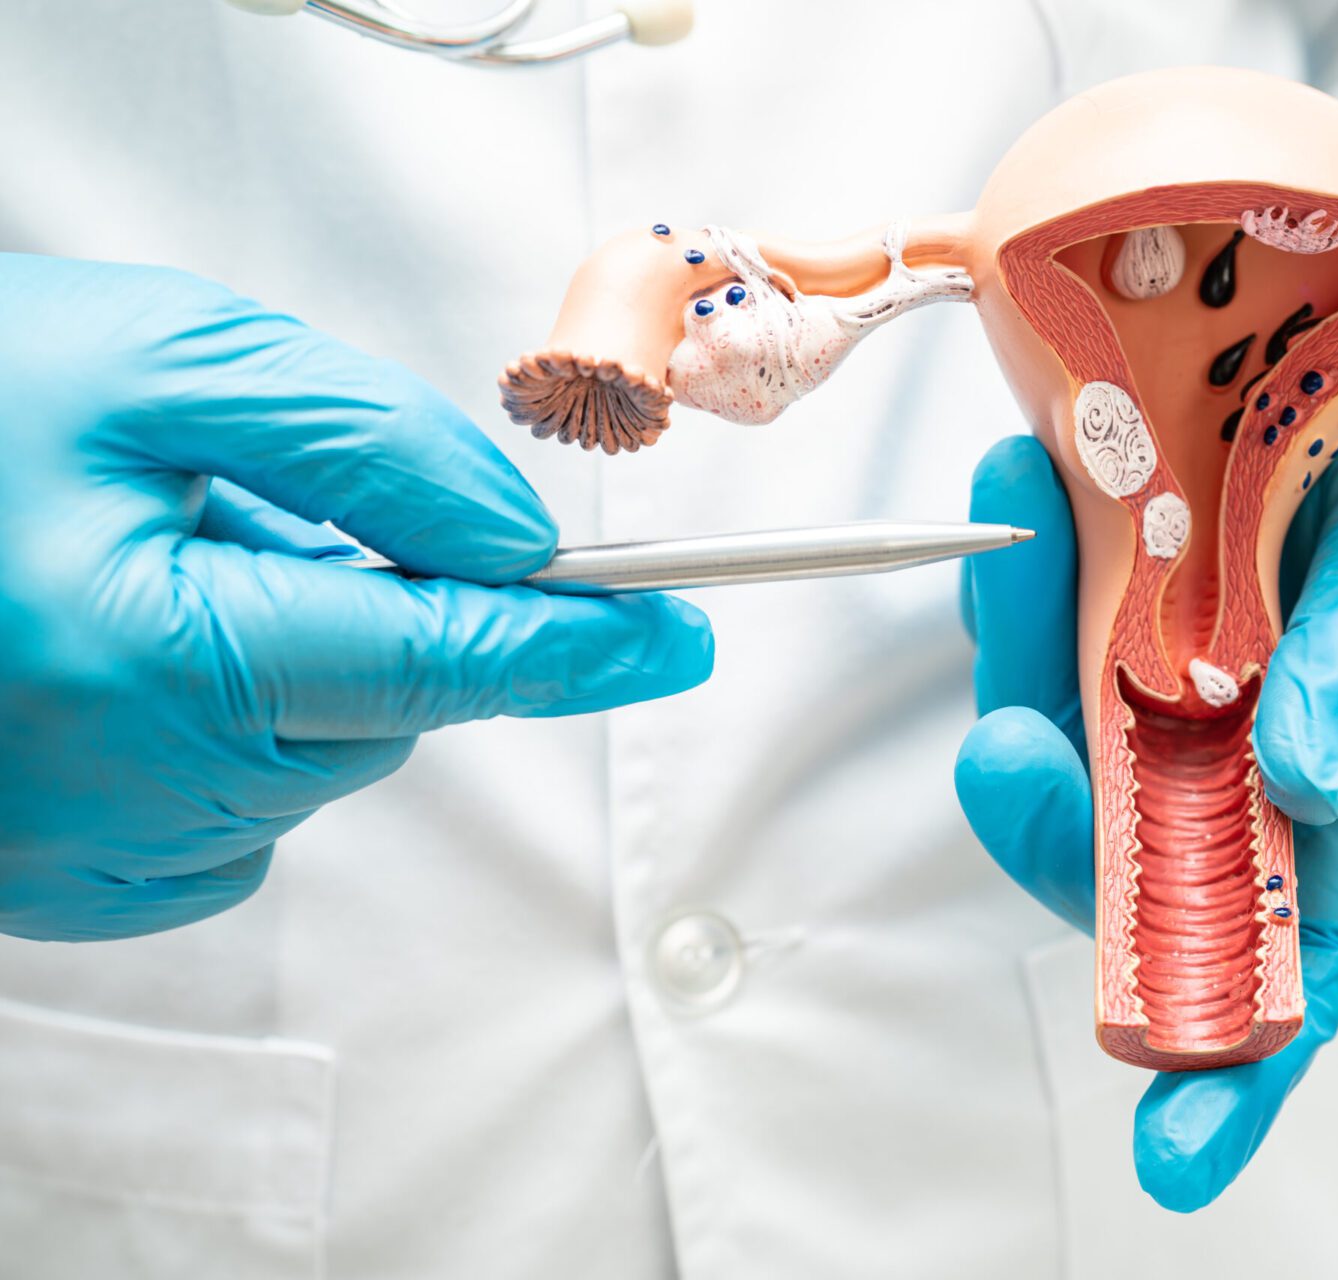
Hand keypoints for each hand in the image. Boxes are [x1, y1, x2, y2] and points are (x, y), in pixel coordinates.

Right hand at [0, 255, 713, 941]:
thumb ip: (364, 446)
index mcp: (162, 661)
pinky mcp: (73, 884)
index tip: (679, 636)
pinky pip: (240, 802)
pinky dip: (233, 716)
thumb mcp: (159, 368)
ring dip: (289, 647)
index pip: (448, 663)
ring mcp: (100, 857)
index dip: (583, 647)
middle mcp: (138, 793)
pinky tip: (127, 645)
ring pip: (320, 748)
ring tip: (145, 564)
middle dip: (370, 598)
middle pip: (390, 701)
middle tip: (239, 510)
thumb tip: (514, 538)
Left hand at [954, 335, 1337, 1209]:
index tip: (1174, 1153)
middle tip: (1008, 753)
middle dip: (1051, 832)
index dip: (1239, 1067)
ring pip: (1047, 741)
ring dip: (1016, 654)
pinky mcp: (1069, 616)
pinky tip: (1013, 483)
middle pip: (1121, 869)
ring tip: (1022, 522)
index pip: (1294, 967)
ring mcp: (1133, 700)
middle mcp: (1220, 775)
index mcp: (1336, 801)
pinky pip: (1019, 627)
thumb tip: (1301, 780)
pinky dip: (1008, 568)